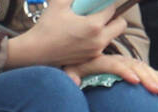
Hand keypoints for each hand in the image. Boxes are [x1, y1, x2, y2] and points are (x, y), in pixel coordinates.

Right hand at [7, 0, 128, 69]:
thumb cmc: (47, 27)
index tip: (97, 3)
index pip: (112, 9)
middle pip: (121, 25)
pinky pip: (102, 46)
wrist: (36, 52)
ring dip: (107, 29)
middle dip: (114, 17)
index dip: (106, 3)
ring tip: (91, 24)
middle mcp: (99, 41)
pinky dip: (98, 39)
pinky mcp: (90, 60)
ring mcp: (95, 52)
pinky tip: (83, 35)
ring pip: (112, 36)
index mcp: (94, 25)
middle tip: (101, 13)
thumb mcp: (60, 3)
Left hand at [62, 54, 157, 96]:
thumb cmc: (77, 65)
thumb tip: (74, 83)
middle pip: (137, 69)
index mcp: (106, 60)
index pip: (118, 66)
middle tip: (155, 91)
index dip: (126, 73)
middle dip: (147, 80)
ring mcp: (130, 65)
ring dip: (157, 81)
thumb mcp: (71, 68)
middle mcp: (121, 60)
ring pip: (147, 71)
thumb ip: (71, 75)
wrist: (84, 57)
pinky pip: (153, 73)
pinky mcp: (137, 71)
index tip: (134, 82)